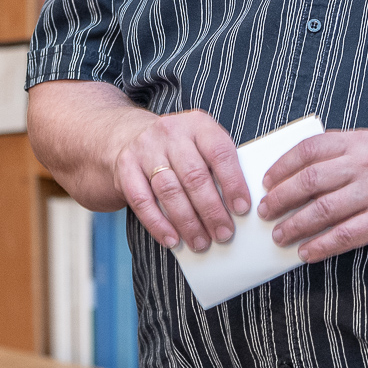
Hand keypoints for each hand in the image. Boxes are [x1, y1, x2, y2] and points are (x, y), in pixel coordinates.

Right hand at [113, 108, 250, 251]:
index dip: (233, 182)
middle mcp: (170, 133)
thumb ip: (219, 167)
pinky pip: (142, 200)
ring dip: (187, 222)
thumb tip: (238, 208)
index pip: (219, 152)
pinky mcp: (125, 167)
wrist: (130, 134)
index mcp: (198, 125)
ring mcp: (145, 149)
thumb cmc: (179, 148)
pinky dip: (158, 224)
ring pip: (169, 190)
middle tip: (223, 234)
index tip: (242, 209)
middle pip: (194, 176)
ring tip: (201, 242)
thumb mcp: (201, 143)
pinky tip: (172, 239)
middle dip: (211, 210)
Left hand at [258, 129, 367, 260]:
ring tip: (279, 236)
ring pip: (324, 210)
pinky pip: (344, 235)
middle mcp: (367, 163)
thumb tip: (286, 176)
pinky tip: (306, 252)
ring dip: (295, 225)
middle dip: (281, 198)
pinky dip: (321, 246)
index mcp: (358, 142)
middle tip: (264, 212)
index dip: (282, 166)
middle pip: (311, 179)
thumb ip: (336, 156)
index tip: (264, 182)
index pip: (310, 149)